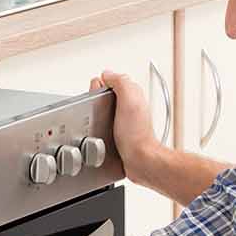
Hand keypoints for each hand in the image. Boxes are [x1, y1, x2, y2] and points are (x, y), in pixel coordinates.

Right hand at [90, 70, 165, 185]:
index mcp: (133, 94)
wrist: (139, 160)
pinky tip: (100, 133)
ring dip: (96, 116)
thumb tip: (107, 74)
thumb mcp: (129, 99)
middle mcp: (130, 107)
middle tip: (97, 111)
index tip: (96, 92)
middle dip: (96, 101)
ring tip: (97, 123)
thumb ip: (120, 81)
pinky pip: (104, 126)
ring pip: (103, 111)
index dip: (101, 84)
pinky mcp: (119, 135)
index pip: (112, 80)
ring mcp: (124, 121)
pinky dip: (99, 128)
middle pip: (106, 96)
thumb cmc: (136, 135)